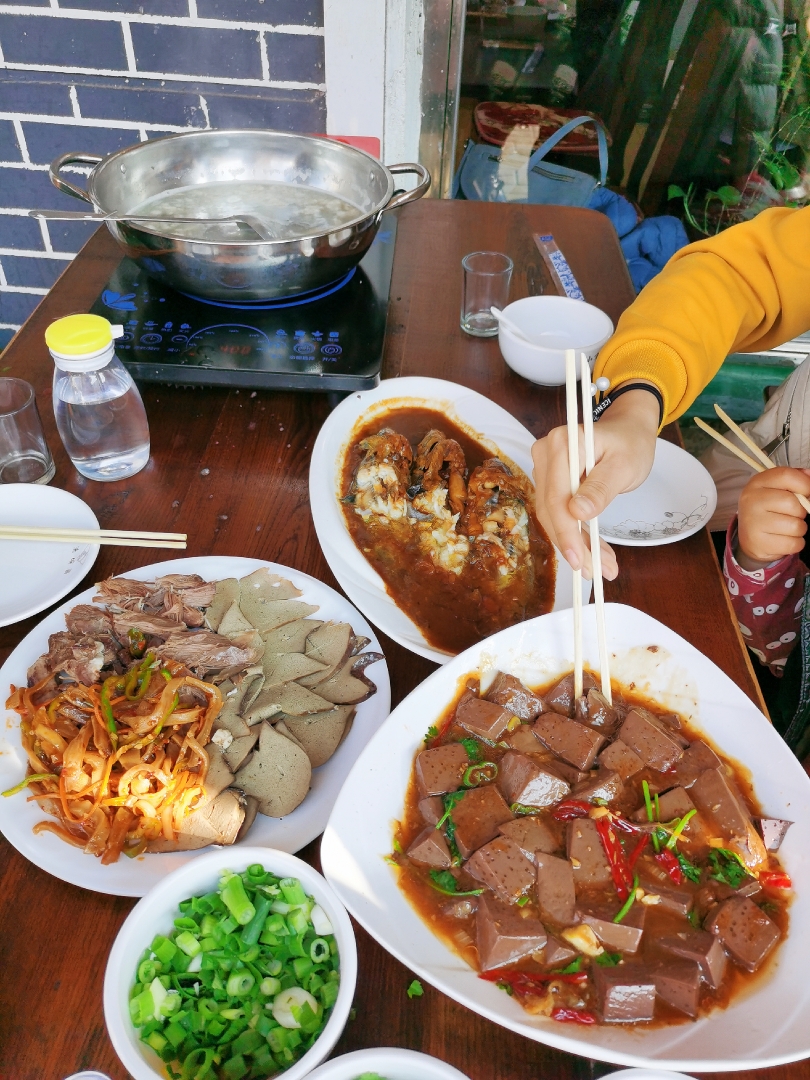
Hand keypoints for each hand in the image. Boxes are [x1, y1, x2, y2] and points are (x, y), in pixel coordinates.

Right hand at [531, 387, 659, 578]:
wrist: (628, 431)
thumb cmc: (630, 444)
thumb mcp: (624, 465)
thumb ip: (601, 488)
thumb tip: (577, 513)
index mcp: (562, 445)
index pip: (556, 496)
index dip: (566, 531)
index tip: (579, 559)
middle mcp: (546, 455)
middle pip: (551, 510)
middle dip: (572, 544)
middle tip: (595, 572)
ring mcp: (546, 469)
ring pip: (554, 516)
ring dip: (576, 545)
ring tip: (600, 568)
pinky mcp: (551, 482)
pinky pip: (560, 513)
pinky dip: (577, 535)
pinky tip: (594, 554)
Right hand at [735, 467, 809, 568]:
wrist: (751, 538)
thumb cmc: (770, 510)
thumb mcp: (777, 489)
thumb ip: (794, 480)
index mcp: (757, 483)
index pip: (786, 476)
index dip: (805, 484)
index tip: (808, 493)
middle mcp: (751, 501)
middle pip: (792, 503)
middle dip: (801, 511)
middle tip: (792, 514)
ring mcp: (753, 523)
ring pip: (795, 526)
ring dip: (799, 529)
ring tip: (787, 528)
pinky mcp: (758, 543)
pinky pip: (793, 543)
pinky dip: (795, 543)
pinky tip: (783, 539)